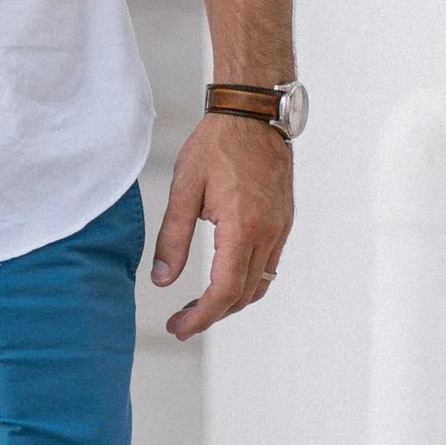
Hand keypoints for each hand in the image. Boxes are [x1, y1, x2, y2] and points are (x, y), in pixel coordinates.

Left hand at [152, 111, 293, 337]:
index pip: (224, 290)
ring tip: (198, 305)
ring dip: (231, 301)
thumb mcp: (184, 189)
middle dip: (212, 314)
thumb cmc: (216, 145)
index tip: (179, 329)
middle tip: (180, 322)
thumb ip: (172, 238)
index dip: (202, 316)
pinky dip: (245, 281)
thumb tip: (162, 281)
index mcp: (243, 228)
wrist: (253, 115)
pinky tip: (222, 278)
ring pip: (259, 284)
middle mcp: (268, 234)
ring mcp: (280, 229)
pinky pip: (268, 265)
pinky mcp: (283, 222)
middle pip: (243, 294)